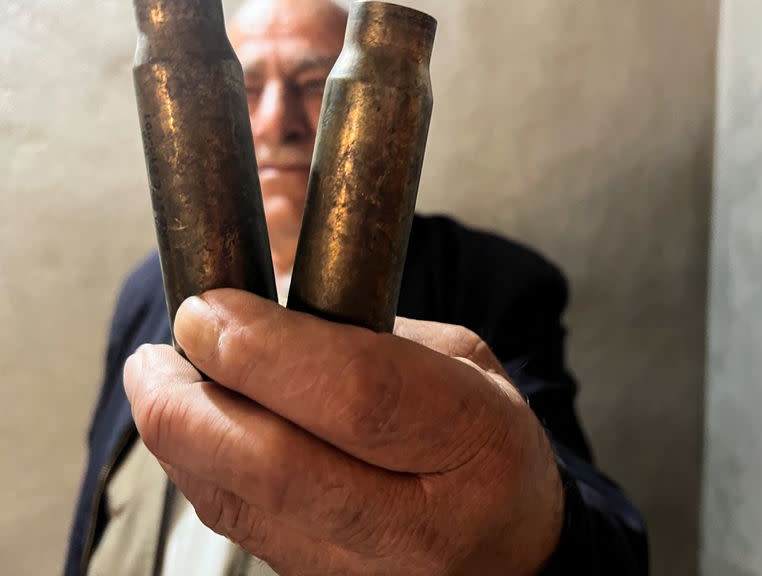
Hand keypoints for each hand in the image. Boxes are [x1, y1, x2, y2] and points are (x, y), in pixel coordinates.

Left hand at [124, 289, 563, 574]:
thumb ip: (369, 333)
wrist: (510, 550)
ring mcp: (367, 571)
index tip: (209, 311)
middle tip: (156, 357)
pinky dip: (202, 471)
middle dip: (188, 404)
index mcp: (472, 441)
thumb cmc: (486, 441)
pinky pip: (240, 526)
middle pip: (273, 466)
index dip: (265, 349)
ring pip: (239, 504)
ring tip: (161, 383)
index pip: (354, 394)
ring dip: (180, 436)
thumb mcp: (463, 362)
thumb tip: (263, 308)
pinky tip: (196, 431)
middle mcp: (419, 522)